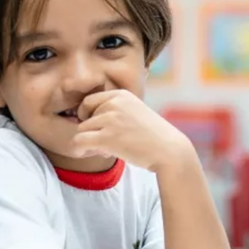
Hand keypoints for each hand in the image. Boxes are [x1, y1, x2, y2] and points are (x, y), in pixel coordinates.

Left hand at [72, 90, 191, 172]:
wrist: (169, 151)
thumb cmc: (153, 136)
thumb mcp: (135, 112)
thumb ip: (116, 111)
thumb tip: (87, 121)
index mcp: (121, 95)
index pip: (89, 101)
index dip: (89, 116)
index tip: (99, 128)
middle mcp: (114, 104)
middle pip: (85, 117)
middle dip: (93, 131)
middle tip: (109, 143)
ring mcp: (110, 120)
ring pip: (81, 129)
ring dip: (90, 142)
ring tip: (108, 149)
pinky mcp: (107, 138)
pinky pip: (79, 141)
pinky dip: (79, 149)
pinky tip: (88, 154)